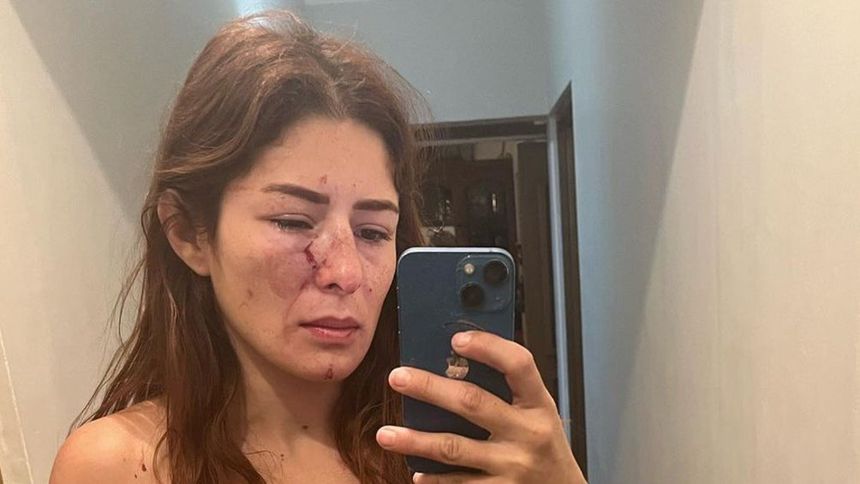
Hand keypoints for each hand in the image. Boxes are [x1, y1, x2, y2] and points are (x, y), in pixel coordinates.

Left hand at [375, 330, 586, 482]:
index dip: (488, 347)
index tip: (457, 339)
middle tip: (398, 377)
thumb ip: (509, 391)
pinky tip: (416, 472)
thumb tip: (457, 361)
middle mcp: (527, 433)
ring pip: (454, 448)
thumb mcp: (538, 414)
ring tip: (386, 434)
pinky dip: (434, 479)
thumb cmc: (545, 448)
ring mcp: (512, 466)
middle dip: (430, 388)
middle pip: (472, 402)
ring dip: (415, 440)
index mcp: (538, 405)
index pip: (518, 364)